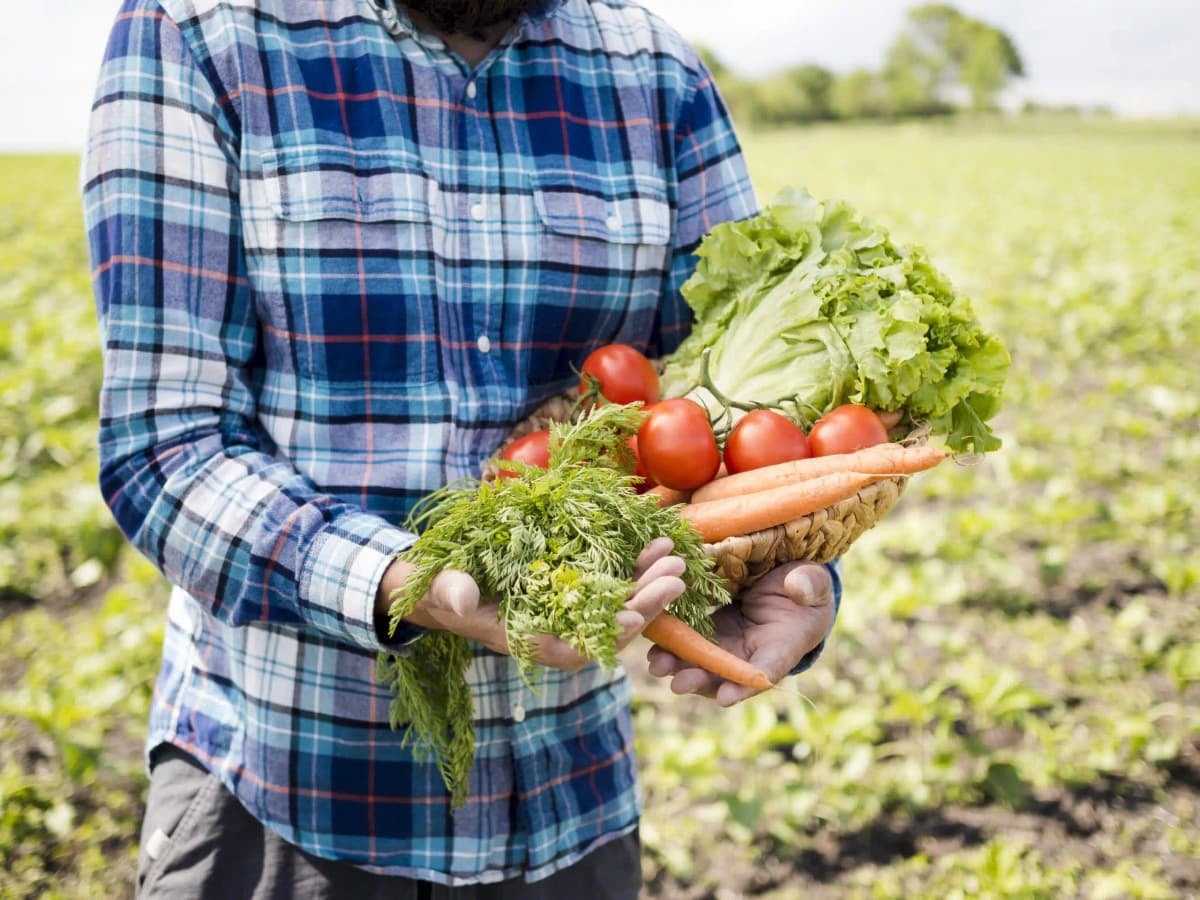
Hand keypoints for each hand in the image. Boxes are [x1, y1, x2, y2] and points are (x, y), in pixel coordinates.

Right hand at [376, 537, 685, 671]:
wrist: (441, 580)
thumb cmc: (439, 587)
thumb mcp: (441, 588)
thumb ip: (452, 593)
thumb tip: (460, 597)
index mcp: (528, 639)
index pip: (577, 648)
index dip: (608, 636)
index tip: (637, 619)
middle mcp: (556, 630)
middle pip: (610, 627)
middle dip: (644, 604)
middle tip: (674, 577)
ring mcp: (569, 610)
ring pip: (619, 605)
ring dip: (648, 583)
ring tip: (675, 556)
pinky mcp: (575, 588)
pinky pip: (614, 585)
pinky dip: (636, 568)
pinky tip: (657, 544)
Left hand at [646, 560, 834, 705]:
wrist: (788, 583)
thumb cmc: (808, 588)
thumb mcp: (815, 584)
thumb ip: (810, 587)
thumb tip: (798, 588)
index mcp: (783, 648)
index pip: (766, 671)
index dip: (745, 686)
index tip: (725, 697)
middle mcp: (751, 654)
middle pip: (723, 674)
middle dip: (700, 680)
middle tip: (679, 684)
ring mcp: (728, 644)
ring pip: (701, 661)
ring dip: (678, 665)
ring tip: (657, 665)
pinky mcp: (711, 628)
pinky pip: (690, 639)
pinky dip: (671, 643)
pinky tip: (652, 643)